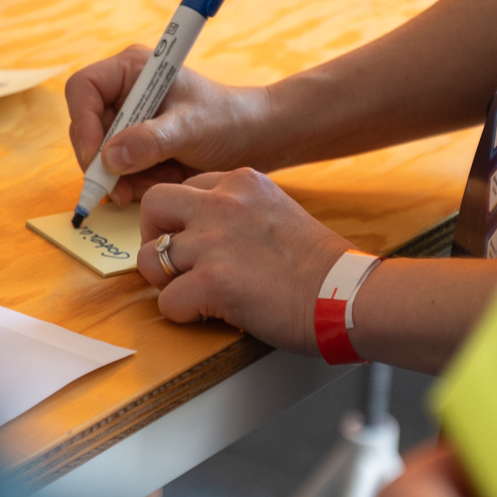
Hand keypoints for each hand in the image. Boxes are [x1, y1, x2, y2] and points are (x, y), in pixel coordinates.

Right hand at [64, 45, 274, 205]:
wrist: (254, 139)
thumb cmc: (229, 119)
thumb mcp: (192, 128)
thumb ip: (151, 141)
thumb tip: (110, 157)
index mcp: (132, 70)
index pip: (83, 89)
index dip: (83, 124)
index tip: (96, 159)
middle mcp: (124, 92)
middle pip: (86, 127)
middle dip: (103, 161)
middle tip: (120, 188)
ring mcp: (128, 120)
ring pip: (100, 155)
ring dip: (123, 177)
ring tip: (159, 180)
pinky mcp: (135, 145)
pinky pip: (117, 171)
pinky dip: (134, 183)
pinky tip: (163, 180)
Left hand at [137, 168, 349, 353]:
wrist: (346, 295)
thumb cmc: (322, 266)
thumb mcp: (279, 212)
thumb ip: (240, 212)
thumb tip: (206, 234)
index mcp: (242, 181)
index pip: (185, 188)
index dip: (182, 219)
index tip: (193, 240)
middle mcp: (222, 203)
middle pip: (153, 206)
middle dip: (153, 236)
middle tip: (171, 261)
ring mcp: (213, 242)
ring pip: (150, 257)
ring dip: (166, 281)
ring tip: (194, 293)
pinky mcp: (211, 282)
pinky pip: (166, 301)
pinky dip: (182, 314)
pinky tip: (209, 314)